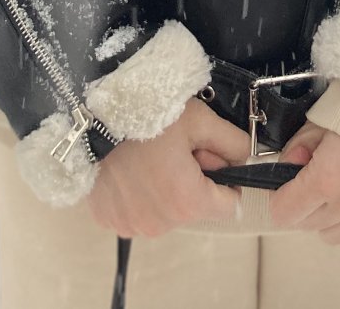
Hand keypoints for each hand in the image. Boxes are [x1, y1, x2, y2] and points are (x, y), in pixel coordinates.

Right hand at [87, 97, 247, 237]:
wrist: (91, 115)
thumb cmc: (147, 114)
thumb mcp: (199, 119)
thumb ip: (233, 142)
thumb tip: (248, 159)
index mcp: (187, 201)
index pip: (228, 206)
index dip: (225, 179)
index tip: (206, 156)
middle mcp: (160, 224)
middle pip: (194, 207)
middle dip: (192, 182)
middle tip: (174, 149)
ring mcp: (131, 225)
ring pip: (166, 212)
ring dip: (165, 190)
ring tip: (149, 156)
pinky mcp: (110, 221)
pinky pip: (137, 213)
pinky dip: (139, 195)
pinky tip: (130, 168)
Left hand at [270, 121, 339, 259]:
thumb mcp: (320, 118)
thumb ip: (297, 148)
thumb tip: (288, 167)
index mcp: (326, 178)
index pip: (284, 213)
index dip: (280, 197)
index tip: (284, 186)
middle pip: (307, 224)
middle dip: (303, 204)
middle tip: (313, 178)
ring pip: (334, 236)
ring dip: (328, 219)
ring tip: (337, 190)